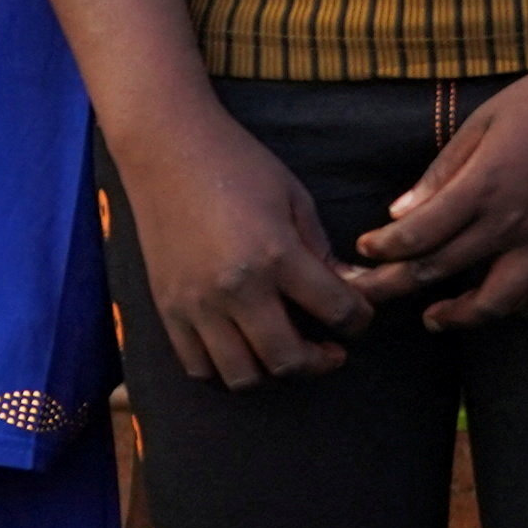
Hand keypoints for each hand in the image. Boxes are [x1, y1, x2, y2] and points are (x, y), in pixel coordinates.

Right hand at [117, 111, 363, 388]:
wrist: (167, 152)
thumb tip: (349, 290)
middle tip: (331, 350)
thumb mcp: (296, 200)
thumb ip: (320, 252)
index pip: (335, 310)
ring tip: (287, 351)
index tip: (361, 319)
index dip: (359, 321)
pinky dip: (226, 368)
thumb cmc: (240, 166)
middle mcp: (235, 289)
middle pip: (286, 360)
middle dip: (319, 362)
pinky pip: (197, 366)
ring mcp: (195, 305)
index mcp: (276, 255)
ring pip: (240, 375)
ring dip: (272, 373)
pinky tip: (244, 347)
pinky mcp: (166, 310)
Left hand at [349, 48, 527, 329]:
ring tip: (436, 316)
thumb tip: (399, 215)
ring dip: (458, 315)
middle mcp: (515, 221)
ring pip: (495, 303)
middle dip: (394, 286)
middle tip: (371, 295)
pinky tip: (505, 299)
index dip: (381, 251)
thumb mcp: (483, 121)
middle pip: (439, 272)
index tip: (365, 252)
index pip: (415, 237)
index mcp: (484, 185)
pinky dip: (522, 306)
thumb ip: (441, 172)